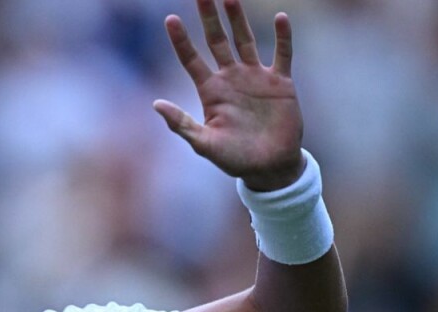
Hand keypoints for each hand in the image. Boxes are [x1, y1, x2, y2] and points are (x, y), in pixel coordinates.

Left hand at [154, 0, 304, 190]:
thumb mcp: (204, 144)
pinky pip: (281, 54)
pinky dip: (282, 37)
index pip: (191, 59)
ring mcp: (256, 78)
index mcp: (211, 91)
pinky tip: (280, 17)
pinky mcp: (280, 83)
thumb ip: (181, 124)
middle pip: (217, 41)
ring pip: (245, 40)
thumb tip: (155, 104)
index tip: (170, 18)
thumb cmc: (234, 159)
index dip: (181, 40)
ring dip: (238, 19)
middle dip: (209, 17)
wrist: (269, 168)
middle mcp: (231, 78)